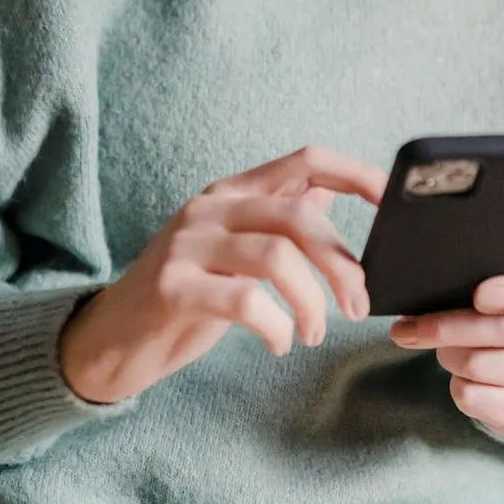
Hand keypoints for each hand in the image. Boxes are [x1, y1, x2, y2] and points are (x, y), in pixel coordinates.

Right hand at [59, 145, 385, 404]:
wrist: (109, 340)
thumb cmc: (183, 297)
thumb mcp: (234, 250)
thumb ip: (274, 221)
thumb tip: (327, 195)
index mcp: (232, 192)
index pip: (305, 159)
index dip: (356, 174)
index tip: (394, 202)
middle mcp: (210, 206)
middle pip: (299, 214)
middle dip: (343, 262)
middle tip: (359, 306)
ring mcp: (187, 243)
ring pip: (276, 254)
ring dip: (311, 301)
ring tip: (314, 334)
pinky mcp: (172, 285)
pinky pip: (244, 300)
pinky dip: (275, 326)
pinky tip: (277, 344)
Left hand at [389, 252, 503, 434]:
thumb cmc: (500, 299)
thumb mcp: (498, 272)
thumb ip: (476, 269)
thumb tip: (422, 285)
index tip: (479, 296)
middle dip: (448, 327)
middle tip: (410, 327)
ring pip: (484, 366)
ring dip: (447, 356)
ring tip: (438, 347)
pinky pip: (480, 400)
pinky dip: (457, 386)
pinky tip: (456, 376)